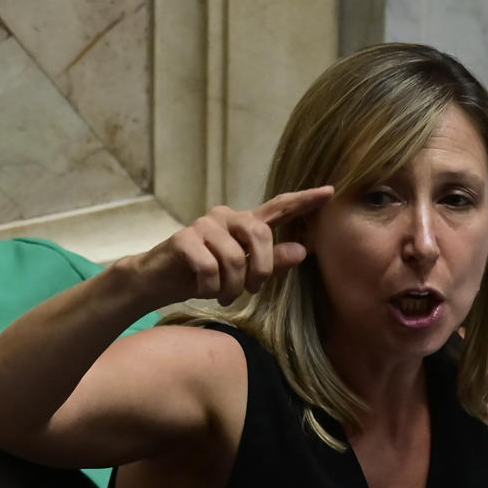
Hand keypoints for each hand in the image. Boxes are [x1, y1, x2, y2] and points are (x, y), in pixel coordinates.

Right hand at [129, 188, 334, 307]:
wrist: (158, 281)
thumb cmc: (202, 276)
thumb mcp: (241, 274)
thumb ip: (271, 262)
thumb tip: (302, 251)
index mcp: (243, 224)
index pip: (278, 208)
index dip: (303, 200)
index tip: (329, 192)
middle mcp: (225, 217)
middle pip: (259, 236)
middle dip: (260, 269)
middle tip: (250, 290)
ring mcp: (204, 225)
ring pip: (235, 259)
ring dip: (231, 286)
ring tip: (222, 294)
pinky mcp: (184, 238)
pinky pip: (210, 268)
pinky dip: (210, 287)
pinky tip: (204, 290)